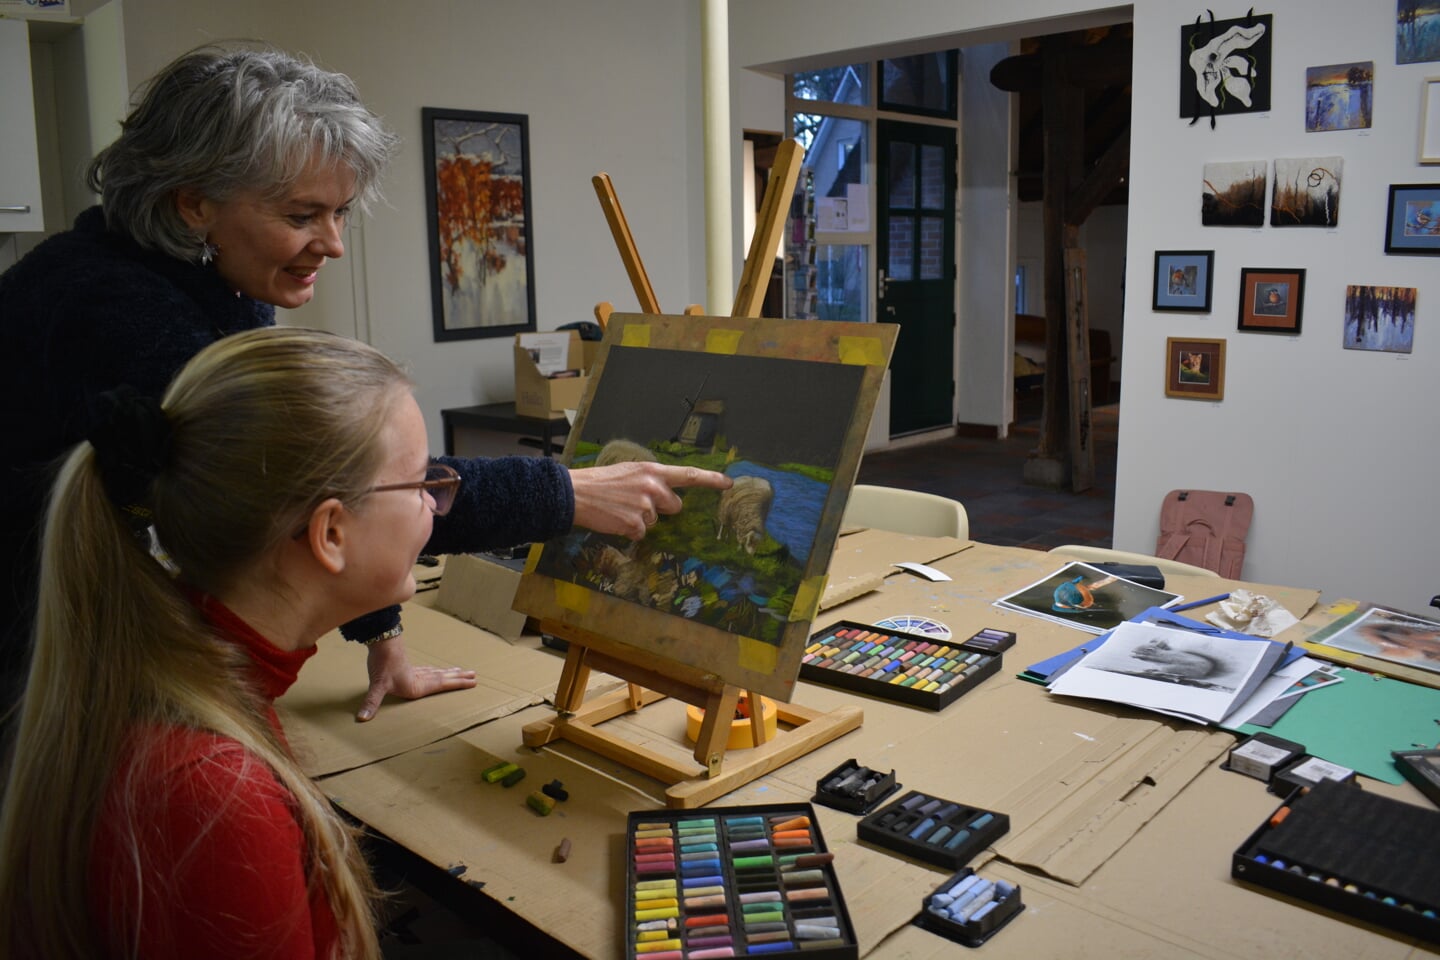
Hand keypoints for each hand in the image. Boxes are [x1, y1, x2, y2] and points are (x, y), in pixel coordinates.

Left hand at [356, 633, 476, 721]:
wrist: (380, 641)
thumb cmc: (381, 664)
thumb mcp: (377, 685)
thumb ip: (372, 702)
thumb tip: (361, 719)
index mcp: (417, 686)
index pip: (443, 685)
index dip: (458, 684)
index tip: (473, 682)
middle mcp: (420, 678)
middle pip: (443, 678)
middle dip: (459, 678)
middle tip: (474, 675)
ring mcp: (415, 671)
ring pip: (436, 673)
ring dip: (449, 673)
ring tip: (461, 671)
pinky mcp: (409, 666)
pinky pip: (428, 670)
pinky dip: (436, 671)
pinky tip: (435, 671)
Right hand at [569, 461, 731, 539]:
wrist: (576, 494)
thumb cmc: (600, 482)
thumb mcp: (629, 471)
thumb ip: (650, 480)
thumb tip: (665, 495)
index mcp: (652, 471)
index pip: (688, 475)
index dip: (711, 480)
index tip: (728, 483)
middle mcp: (653, 487)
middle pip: (675, 506)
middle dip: (661, 508)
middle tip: (636, 503)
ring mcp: (645, 507)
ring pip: (655, 522)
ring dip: (640, 520)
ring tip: (619, 509)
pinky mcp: (636, 525)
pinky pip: (641, 533)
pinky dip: (629, 531)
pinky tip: (615, 519)